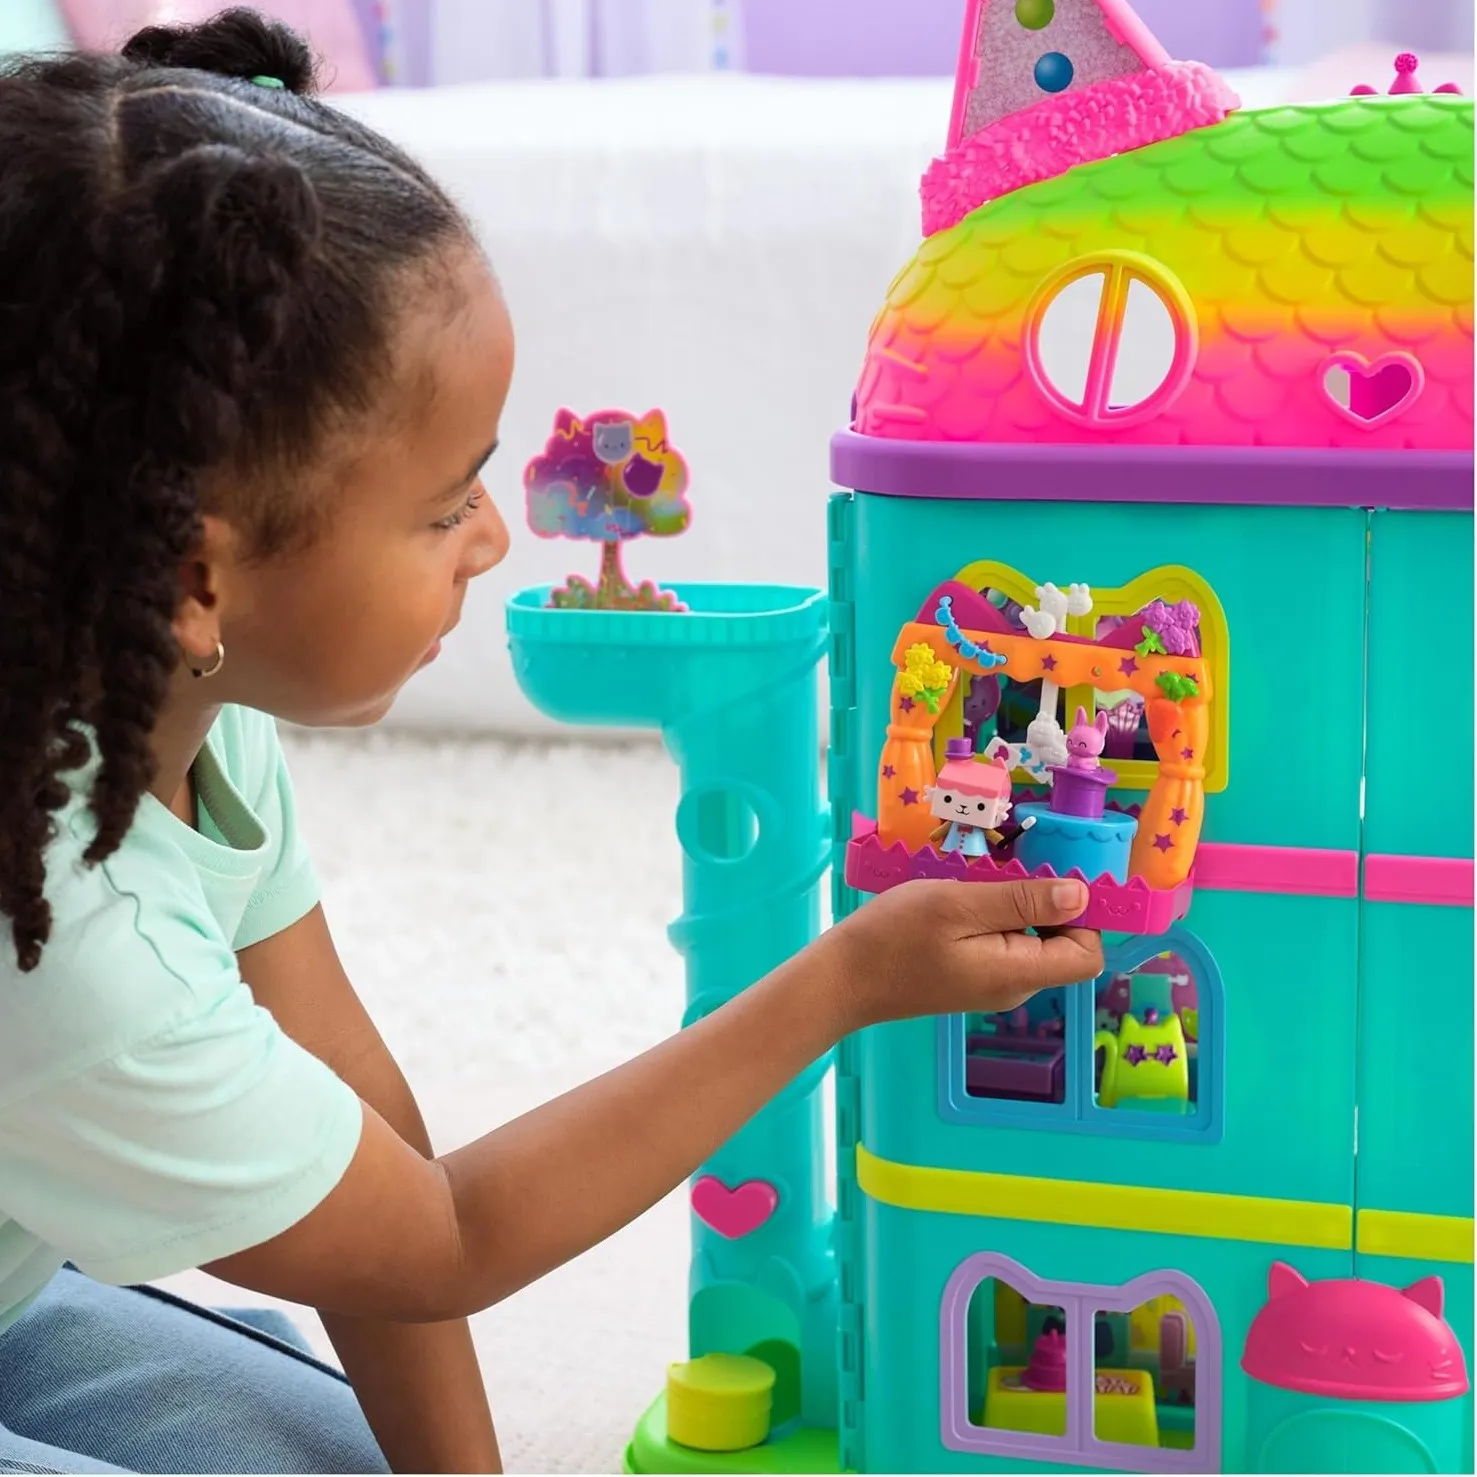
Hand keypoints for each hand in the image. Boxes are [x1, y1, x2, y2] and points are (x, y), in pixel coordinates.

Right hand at [830, 877, 1103, 1028]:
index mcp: (1018, 972)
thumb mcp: (958, 905)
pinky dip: (994, 915)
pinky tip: (962, 897)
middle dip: (1047, 901)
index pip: (1088, 954)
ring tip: (977, 881)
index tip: (1054, 876)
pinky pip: (1004, 942)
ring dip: (1016, 904)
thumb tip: (1082, 895)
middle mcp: (1014, 984)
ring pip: (1032, 939)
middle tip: (1007, 868)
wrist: (842, 978)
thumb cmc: (894, 938)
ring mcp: (992, 983)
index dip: (1085, 915)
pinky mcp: (972, 975)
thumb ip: (1022, 901)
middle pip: (1063, 944)